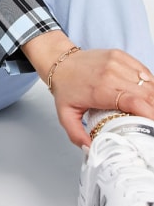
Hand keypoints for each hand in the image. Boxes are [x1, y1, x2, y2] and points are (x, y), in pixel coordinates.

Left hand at [21, 31, 153, 147]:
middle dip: (152, 109)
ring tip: (149, 109)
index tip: (152, 126)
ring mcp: (117, 62)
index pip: (135, 102)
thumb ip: (77, 135)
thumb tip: (91, 150)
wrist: (60, 62)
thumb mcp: (65, 115)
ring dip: (152, 97)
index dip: (149, 115)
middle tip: (150, 121)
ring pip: (148, 82)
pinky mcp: (120, 55)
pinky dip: (148, 84)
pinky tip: (146, 94)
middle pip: (146, 93)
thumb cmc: (65, 88)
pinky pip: (143, 71)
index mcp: (100, 90)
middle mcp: (111, 74)